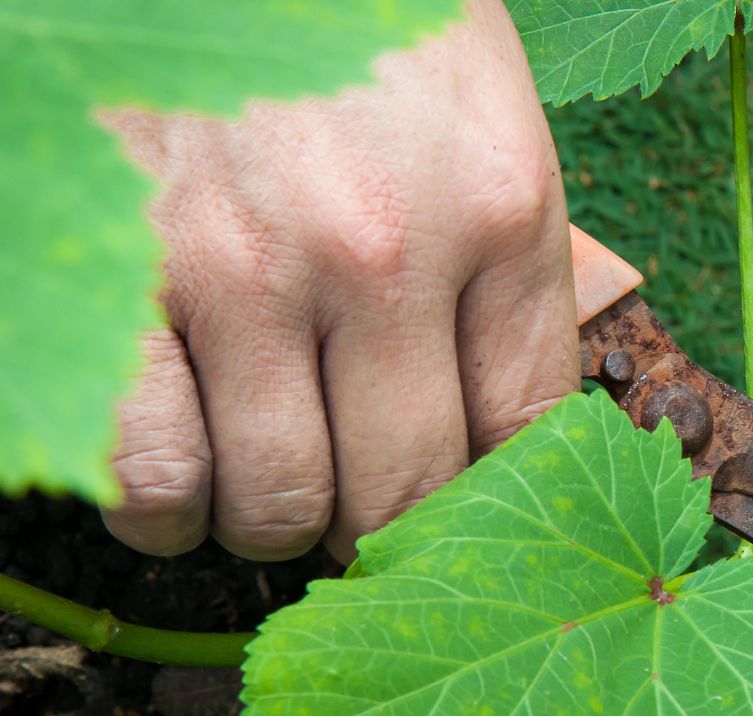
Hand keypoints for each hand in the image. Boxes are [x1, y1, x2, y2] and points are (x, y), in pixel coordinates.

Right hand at [99, 0, 640, 561]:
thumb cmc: (345, 24)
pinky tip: (180, 487)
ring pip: (283, 509)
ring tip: (268, 486)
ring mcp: (251, 272)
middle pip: (410, 492)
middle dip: (384, 528)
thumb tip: (511, 418)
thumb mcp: (473, 107)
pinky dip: (164, 513)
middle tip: (356, 510)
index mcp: (498, 205)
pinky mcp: (125, 281)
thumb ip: (503, 253)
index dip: (492, 501)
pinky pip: (155, 477)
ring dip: (276, 525)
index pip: (527, 431)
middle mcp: (387, 252)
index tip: (462, 511)